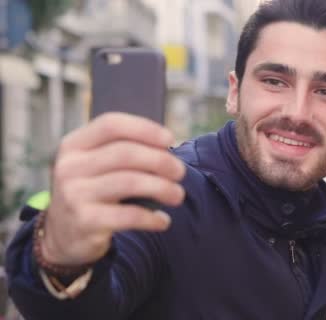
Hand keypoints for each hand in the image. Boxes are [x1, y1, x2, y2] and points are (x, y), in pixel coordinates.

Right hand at [41, 113, 185, 265]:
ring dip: (163, 188)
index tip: (170, 139)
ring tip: (177, 195)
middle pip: (126, 153)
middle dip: (161, 161)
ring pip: (130, 182)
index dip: (145, 129)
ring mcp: (75, 194)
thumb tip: (167, 149)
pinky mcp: (85, 222)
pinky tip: (163, 221)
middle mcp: (70, 167)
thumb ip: (123, 152)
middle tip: (180, 172)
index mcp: (74, 145)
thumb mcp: (96, 166)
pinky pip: (129, 215)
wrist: (63, 235)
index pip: (112, 125)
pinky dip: (152, 218)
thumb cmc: (93, 191)